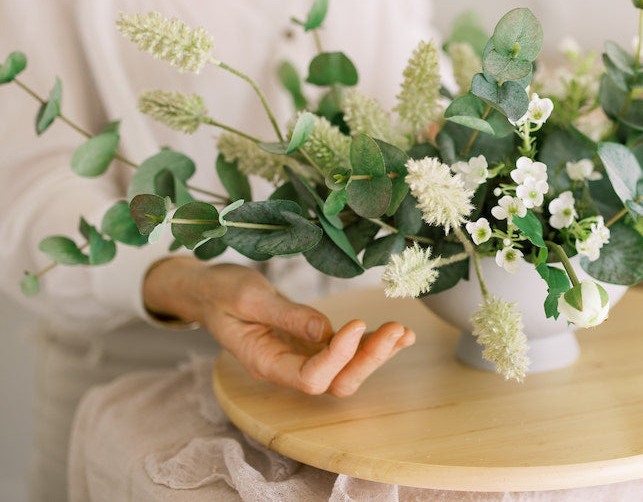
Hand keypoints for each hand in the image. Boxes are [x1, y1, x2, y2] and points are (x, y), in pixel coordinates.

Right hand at [142, 257, 414, 395]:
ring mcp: (303, 356)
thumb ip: (287, 315)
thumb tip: (324, 330)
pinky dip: (373, 342)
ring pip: (346, 370)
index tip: (354, 324)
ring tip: (403, 332)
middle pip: (335, 381)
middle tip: (395, 330)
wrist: (210, 292)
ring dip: (377, 353)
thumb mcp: (249, 298)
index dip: (337, 357)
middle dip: (368, 359)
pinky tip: (399, 333)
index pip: (309, 377)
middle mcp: (288, 367)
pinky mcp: (314, 342)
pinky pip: (347, 351)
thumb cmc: (223, 293)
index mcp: (266, 362)